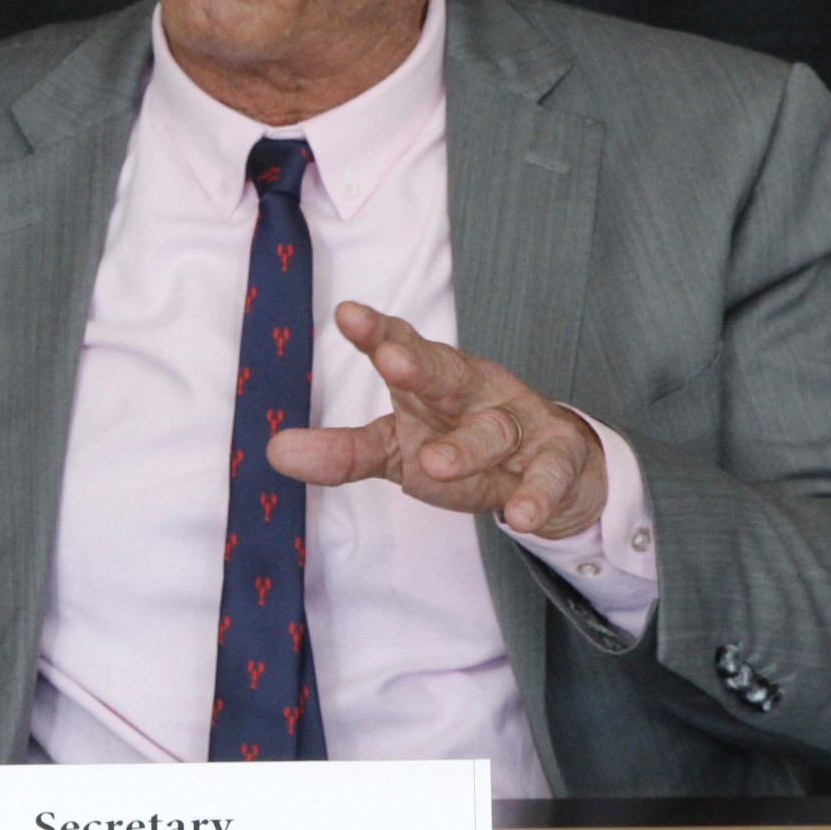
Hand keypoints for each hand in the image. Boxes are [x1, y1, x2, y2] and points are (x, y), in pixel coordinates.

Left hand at [266, 301, 607, 537]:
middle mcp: (474, 390)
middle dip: (421, 364)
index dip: (377, 331)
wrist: (553, 469)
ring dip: (466, 446)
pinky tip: (521, 515)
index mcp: (432, 381)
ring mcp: (519, 421)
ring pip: (494, 428)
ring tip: (434, 464)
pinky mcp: (557, 458)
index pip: (402, 346)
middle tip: (391, 361)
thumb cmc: (460, 446)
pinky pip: (550, 474)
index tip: (346, 314)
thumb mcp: (397, 450)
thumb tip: (273, 450)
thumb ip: (343, 452)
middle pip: (447, 371)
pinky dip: (538, 493)